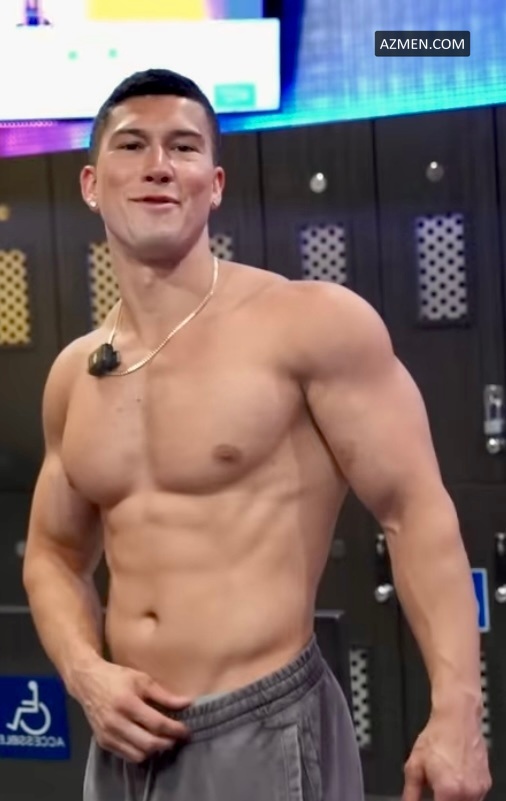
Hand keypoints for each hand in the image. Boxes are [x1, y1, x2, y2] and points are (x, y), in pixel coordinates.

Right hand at [71, 658, 191, 762]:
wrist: (87, 682)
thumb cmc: (117, 678)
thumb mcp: (142, 680)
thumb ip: (164, 695)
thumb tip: (187, 704)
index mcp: (127, 703)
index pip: (156, 724)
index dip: (174, 729)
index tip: (186, 731)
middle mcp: (116, 722)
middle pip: (148, 743)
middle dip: (167, 743)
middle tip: (177, 738)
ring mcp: (108, 734)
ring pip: (138, 754)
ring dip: (154, 750)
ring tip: (164, 740)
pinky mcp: (103, 742)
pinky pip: (126, 756)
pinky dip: (140, 752)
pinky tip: (147, 743)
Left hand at [402, 709, 490, 800]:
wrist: (457, 717)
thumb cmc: (438, 736)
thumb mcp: (414, 765)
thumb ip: (410, 792)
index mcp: (449, 790)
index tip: (429, 796)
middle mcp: (468, 793)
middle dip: (442, 800)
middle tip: (435, 788)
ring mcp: (479, 789)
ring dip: (453, 799)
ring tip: (444, 779)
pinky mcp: (486, 783)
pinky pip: (475, 797)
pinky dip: (464, 793)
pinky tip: (455, 777)